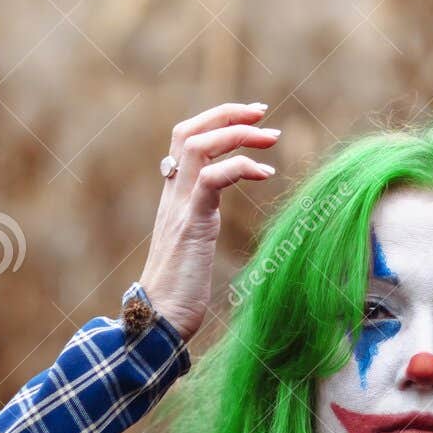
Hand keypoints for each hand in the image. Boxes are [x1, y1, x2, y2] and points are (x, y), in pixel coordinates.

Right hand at [139, 101, 280, 340]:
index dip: (216, 120)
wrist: (160, 318)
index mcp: (173, 196)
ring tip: (271, 140)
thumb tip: (213, 212)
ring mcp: (179, 207)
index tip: (252, 117)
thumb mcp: (192, 244)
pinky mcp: (191, 224)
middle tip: (264, 114)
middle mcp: (172, 195)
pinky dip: (240, 167)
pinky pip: (212, 179)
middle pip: (189, 132)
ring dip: (238, 135)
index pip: (186, 140)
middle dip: (227, 115)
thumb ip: (199, 218)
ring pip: (200, 147)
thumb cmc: (181, 290)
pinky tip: (266, 173)